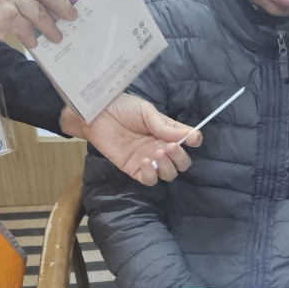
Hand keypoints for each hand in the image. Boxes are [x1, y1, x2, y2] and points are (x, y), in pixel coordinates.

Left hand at [60, 93, 202, 185]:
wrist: (95, 114)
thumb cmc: (121, 108)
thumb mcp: (146, 112)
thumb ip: (166, 126)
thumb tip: (191, 135)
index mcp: (166, 132)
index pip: (187, 141)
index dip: (193, 141)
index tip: (192, 139)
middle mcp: (160, 147)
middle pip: (181, 163)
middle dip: (180, 158)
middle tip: (170, 148)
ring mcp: (147, 160)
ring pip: (168, 174)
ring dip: (167, 167)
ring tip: (157, 153)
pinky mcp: (133, 168)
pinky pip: (148, 180)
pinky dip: (151, 174)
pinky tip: (146, 162)